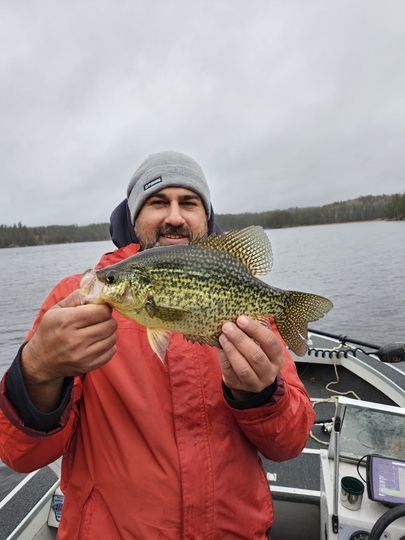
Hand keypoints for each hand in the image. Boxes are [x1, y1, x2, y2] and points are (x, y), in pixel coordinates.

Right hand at [21, 290, 117, 410]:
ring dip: (107, 333)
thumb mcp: (57, 309)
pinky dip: (107, 346)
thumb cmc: (50, 331)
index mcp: (67, 321)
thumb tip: (98, 290)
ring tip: (96, 332)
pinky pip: (111, 352)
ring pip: (112, 338)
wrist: (40, 361)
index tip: (99, 308)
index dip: (104, 308)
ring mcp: (82, 355)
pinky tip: (97, 343)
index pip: (102, 311)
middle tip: (98, 320)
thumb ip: (77, 296)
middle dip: (107, 319)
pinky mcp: (88, 366)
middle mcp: (75, 340)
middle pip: (110, 324)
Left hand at [217, 316, 284, 400]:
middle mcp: (269, 372)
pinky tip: (219, 347)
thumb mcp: (262, 345)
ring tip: (222, 336)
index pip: (270, 342)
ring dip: (231, 350)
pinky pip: (230, 372)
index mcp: (277, 358)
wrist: (250, 379)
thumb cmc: (256, 355)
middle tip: (227, 326)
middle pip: (256, 356)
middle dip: (240, 339)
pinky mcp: (239, 386)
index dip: (255, 329)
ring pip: (242, 367)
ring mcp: (255, 382)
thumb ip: (255, 332)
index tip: (241, 319)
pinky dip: (223, 358)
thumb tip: (242, 315)